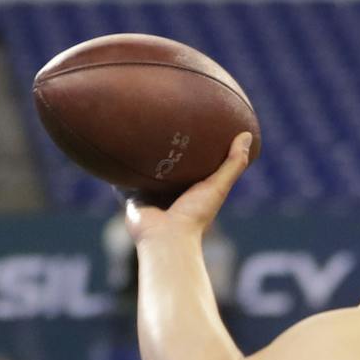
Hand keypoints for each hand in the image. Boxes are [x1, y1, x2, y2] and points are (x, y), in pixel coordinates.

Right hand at [123, 131, 252, 247]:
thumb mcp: (218, 185)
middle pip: (166, 167)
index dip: (194, 149)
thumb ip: (234, 163)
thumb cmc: (195, 214)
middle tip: (161, 122)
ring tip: (135, 133)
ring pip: (143, 172)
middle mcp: (170, 193)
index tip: (195, 126)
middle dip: (164, 150)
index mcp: (192, 190)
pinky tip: (111, 152)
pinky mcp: (131, 199)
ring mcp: (150, 196)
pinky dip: (117, 171)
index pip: (193, 165)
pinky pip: (121, 182)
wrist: (167, 237)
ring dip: (140, 158)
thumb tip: (247, 134)